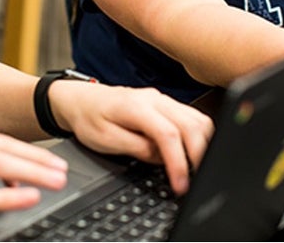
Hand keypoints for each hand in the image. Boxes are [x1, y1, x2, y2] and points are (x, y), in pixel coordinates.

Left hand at [48, 82, 213, 195]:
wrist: (80, 99)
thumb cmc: (88, 118)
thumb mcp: (105, 140)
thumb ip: (136, 148)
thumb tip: (162, 158)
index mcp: (136, 106)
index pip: (168, 134)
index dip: (178, 162)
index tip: (180, 184)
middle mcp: (154, 99)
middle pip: (191, 125)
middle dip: (198, 155)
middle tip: (196, 180)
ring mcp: (163, 99)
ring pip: (197, 119)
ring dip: (202, 144)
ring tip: (197, 169)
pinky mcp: (166, 104)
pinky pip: (192, 117)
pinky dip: (198, 136)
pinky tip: (193, 153)